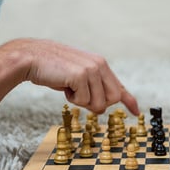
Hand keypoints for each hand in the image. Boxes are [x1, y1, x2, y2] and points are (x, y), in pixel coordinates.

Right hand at [2, 39, 139, 115]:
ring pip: (98, 103)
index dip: (129, 100)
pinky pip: (83, 101)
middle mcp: (99, 65)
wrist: (31, 57)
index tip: (137, 111)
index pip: (119, 85)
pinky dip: (72, 99)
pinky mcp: (81, 75)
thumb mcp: (77, 74)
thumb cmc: (52, 68)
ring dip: (81, 102)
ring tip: (69, 87)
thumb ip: (93, 86)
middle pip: (112, 99)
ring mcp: (92, 69)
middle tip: (78, 95)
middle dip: (96, 104)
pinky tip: (63, 85)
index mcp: (100, 63)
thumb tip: (102, 107)